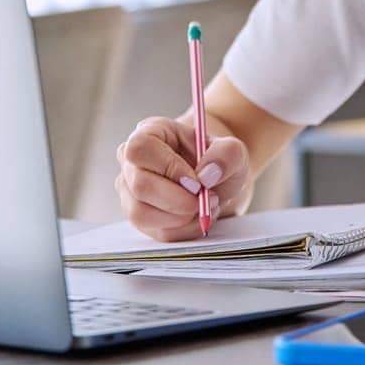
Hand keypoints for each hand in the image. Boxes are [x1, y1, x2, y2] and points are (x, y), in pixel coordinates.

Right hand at [115, 115, 249, 241]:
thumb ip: (227, 155)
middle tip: (205, 197)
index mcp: (150, 132)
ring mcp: (131, 192)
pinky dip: (184, 229)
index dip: (168, 167)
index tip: (196, 181)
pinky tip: (197, 216)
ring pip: (142, 213)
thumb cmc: (217, 161)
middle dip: (178, 199)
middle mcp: (132, 162)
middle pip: (140, 185)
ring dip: (181, 217)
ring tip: (204, 205)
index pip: (140, 148)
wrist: (216, 184)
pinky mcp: (140, 218)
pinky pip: (156, 232)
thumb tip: (207, 174)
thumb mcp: (233, 151)